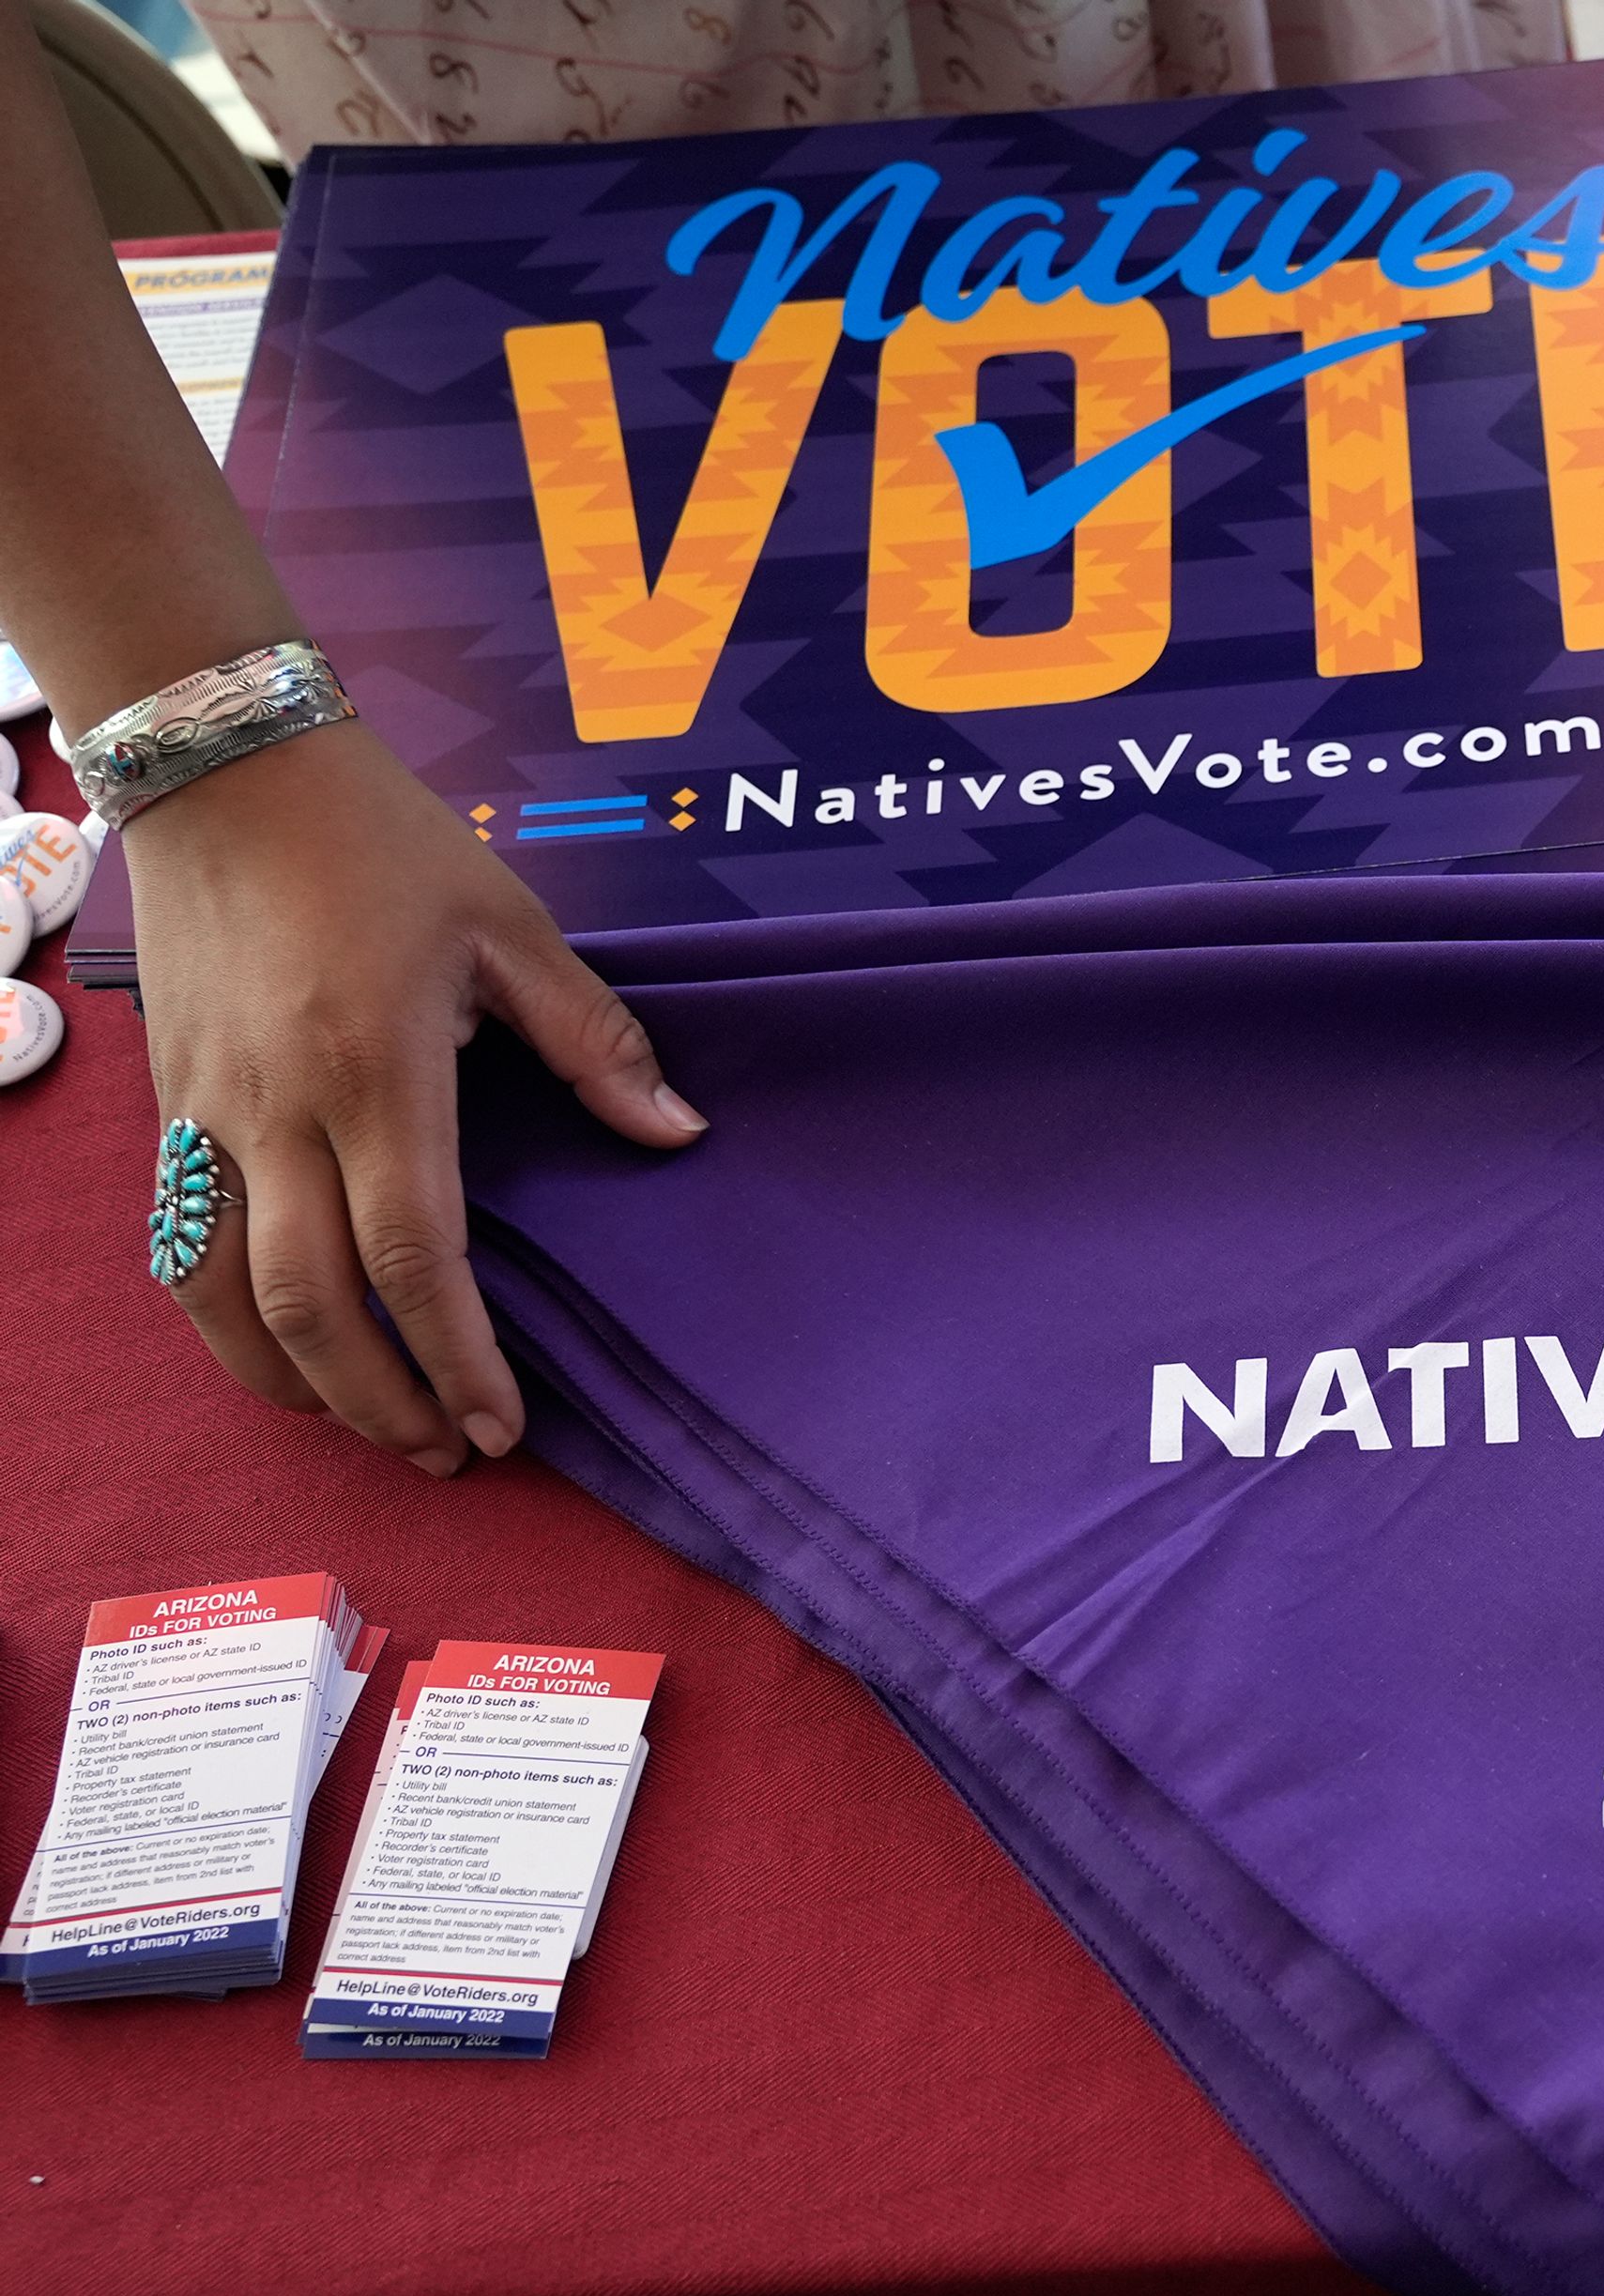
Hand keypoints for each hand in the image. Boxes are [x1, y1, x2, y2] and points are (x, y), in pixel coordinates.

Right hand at [120, 722, 705, 1474]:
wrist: (226, 772)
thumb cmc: (380, 844)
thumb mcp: (511, 928)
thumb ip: (595, 1040)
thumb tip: (679, 1132)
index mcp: (376, 1071)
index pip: (417, 1257)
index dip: (460, 1357)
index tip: (503, 1425)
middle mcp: (276, 1112)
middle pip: (315, 1307)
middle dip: (386, 1402)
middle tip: (452, 1455)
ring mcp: (206, 1118)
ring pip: (226, 1298)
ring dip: (300, 1385)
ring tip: (376, 1429)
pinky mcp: (166, 1113)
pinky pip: (178, 1251)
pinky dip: (227, 1327)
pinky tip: (286, 1360)